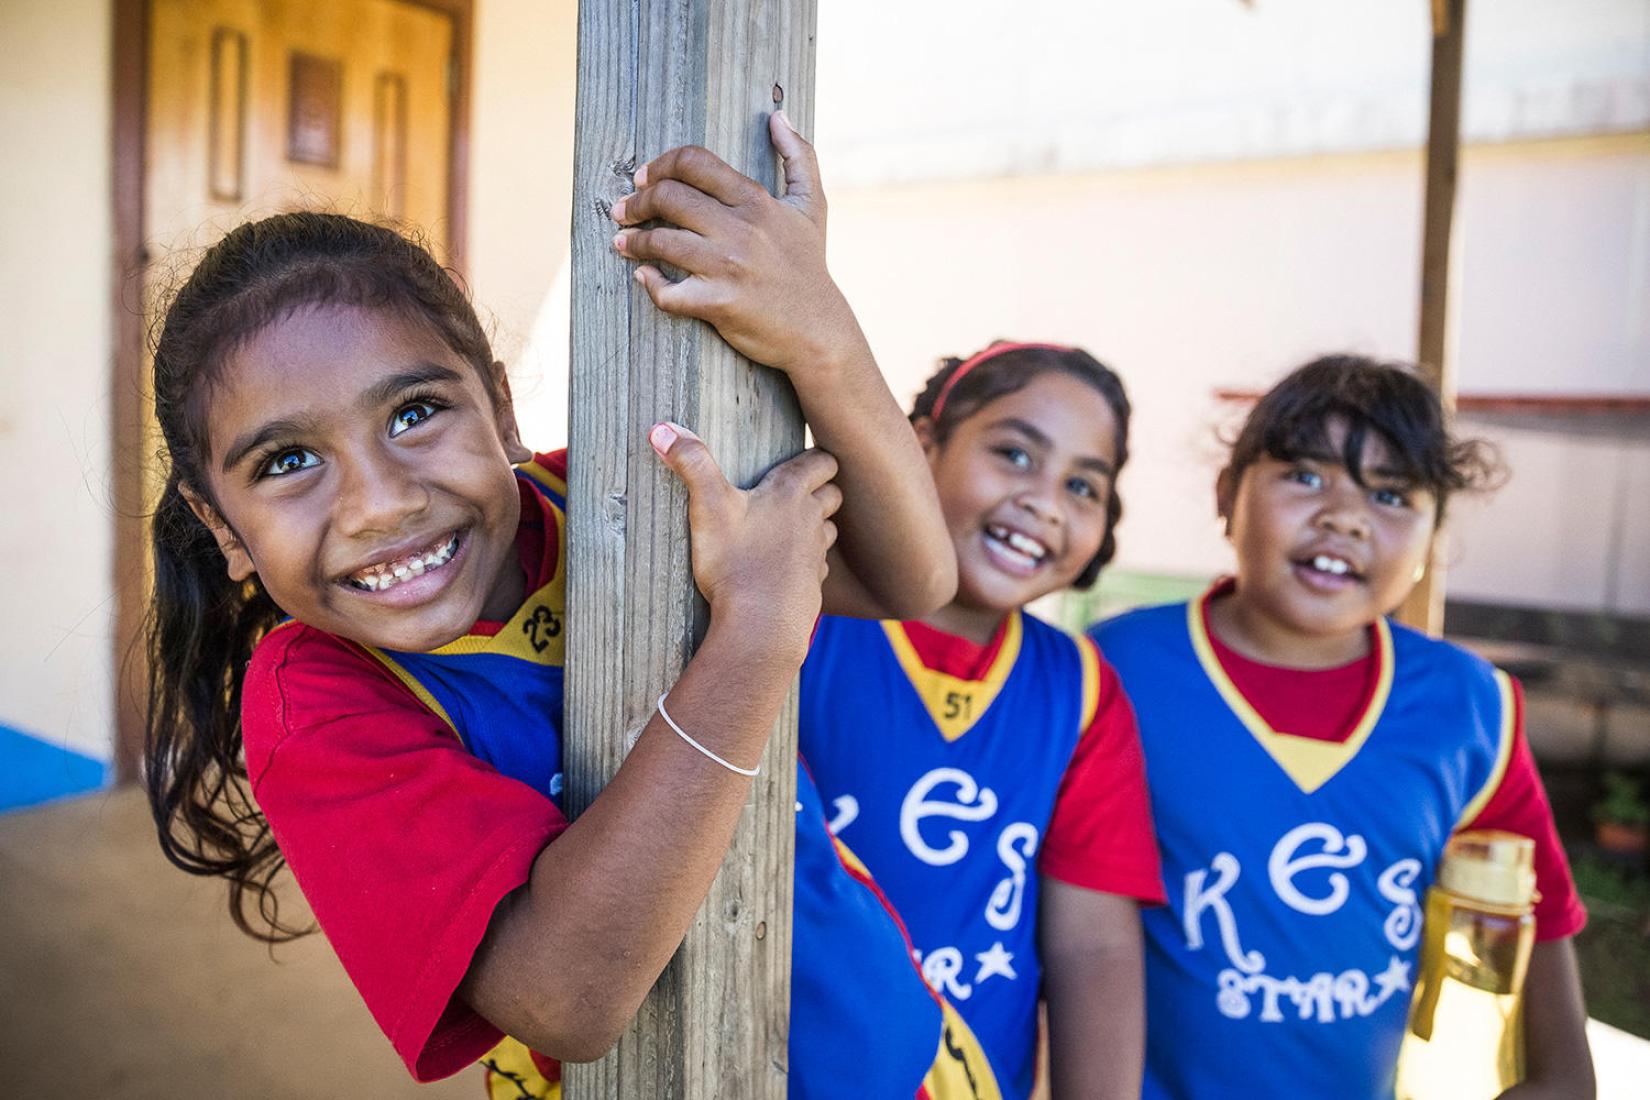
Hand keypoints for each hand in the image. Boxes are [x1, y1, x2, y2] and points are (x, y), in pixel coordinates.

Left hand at [612, 112, 863, 378]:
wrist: (818, 330)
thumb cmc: (810, 266)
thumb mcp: (812, 206)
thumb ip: (799, 156)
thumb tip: (779, 116)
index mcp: (756, 201)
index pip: (694, 163)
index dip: (659, 165)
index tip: (643, 179)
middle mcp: (740, 230)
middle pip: (668, 197)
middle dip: (636, 202)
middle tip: (622, 211)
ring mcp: (727, 267)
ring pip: (661, 242)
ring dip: (632, 242)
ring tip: (622, 243)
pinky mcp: (718, 304)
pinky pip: (668, 292)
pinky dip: (649, 283)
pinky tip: (644, 277)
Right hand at [649, 422, 839, 662]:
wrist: (760, 625)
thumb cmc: (735, 563)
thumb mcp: (707, 506)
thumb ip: (691, 463)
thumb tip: (662, 428)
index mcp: (790, 493)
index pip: (822, 461)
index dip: (817, 457)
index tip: (805, 458)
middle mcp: (811, 520)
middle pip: (833, 494)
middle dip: (821, 489)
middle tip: (797, 490)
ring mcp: (815, 555)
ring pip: (829, 530)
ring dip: (817, 525)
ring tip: (792, 527)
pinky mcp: (812, 586)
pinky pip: (818, 566)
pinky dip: (809, 562)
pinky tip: (787, 567)